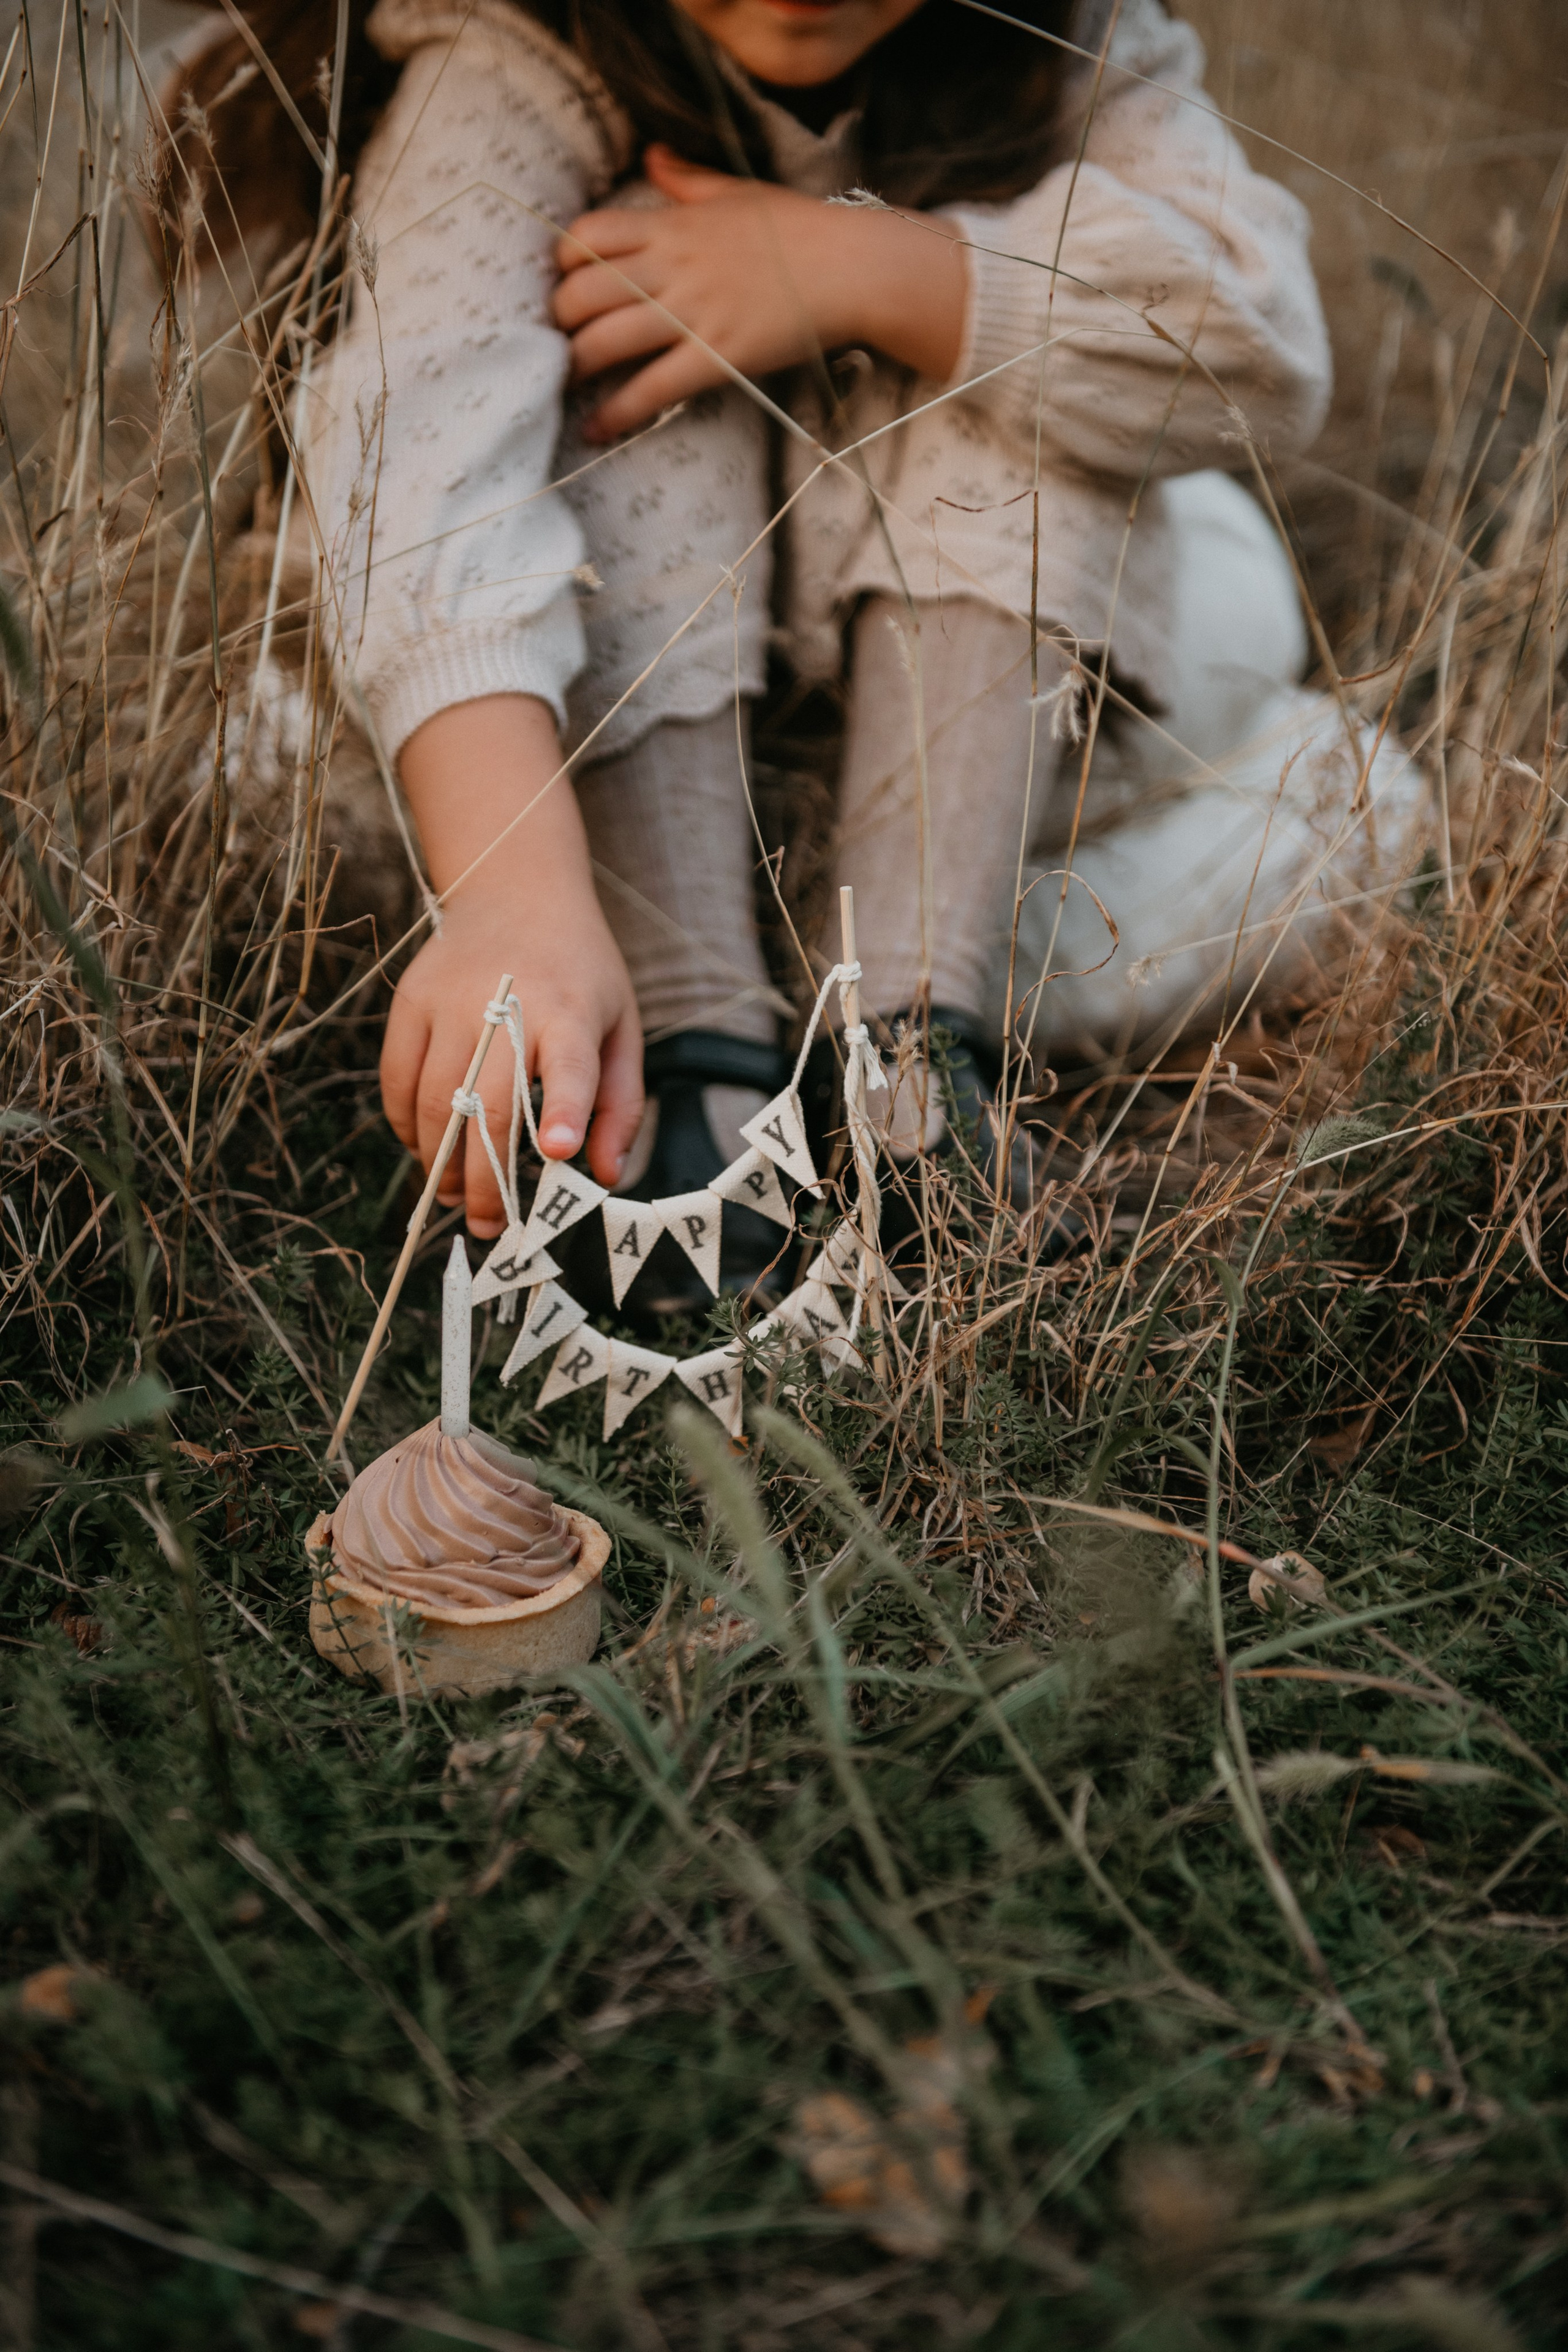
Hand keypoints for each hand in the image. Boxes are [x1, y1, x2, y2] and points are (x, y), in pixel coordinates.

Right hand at [382, 697, 642, 1235]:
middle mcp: (507, 1006)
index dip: (566, 1111)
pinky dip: (408, 1127)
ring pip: (436, 1105)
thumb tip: (604, 1175)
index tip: (559, 1153)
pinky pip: (398, 1082)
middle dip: (487, 1181)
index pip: (571, 1067)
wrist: (516, 892)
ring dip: (441, 1165)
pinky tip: (426, 1150)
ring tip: (455, 1199)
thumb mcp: (620, 1026)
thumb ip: (619, 1104)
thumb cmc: (579, 973)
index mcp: (571, 1012)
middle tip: (492, 1226)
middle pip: (489, 1107)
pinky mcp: (410, 1001)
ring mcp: (450, 1002)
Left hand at [553, 145, 965, 440]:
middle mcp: (673, 266)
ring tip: (560, 385)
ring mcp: (694, 313)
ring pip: (606, 341)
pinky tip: (594, 428)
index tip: (563, 284)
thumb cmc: (799, 228)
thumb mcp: (736, 190)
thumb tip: (651, 155)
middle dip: (558, 321)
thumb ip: (685, 178)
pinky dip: (616, 412)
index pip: (587, 235)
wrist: (852, 267)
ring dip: (574, 366)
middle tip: (557, 341)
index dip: (562, 262)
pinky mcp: (718, 356)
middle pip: (583, 292)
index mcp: (672, 224)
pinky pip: (651, 389)